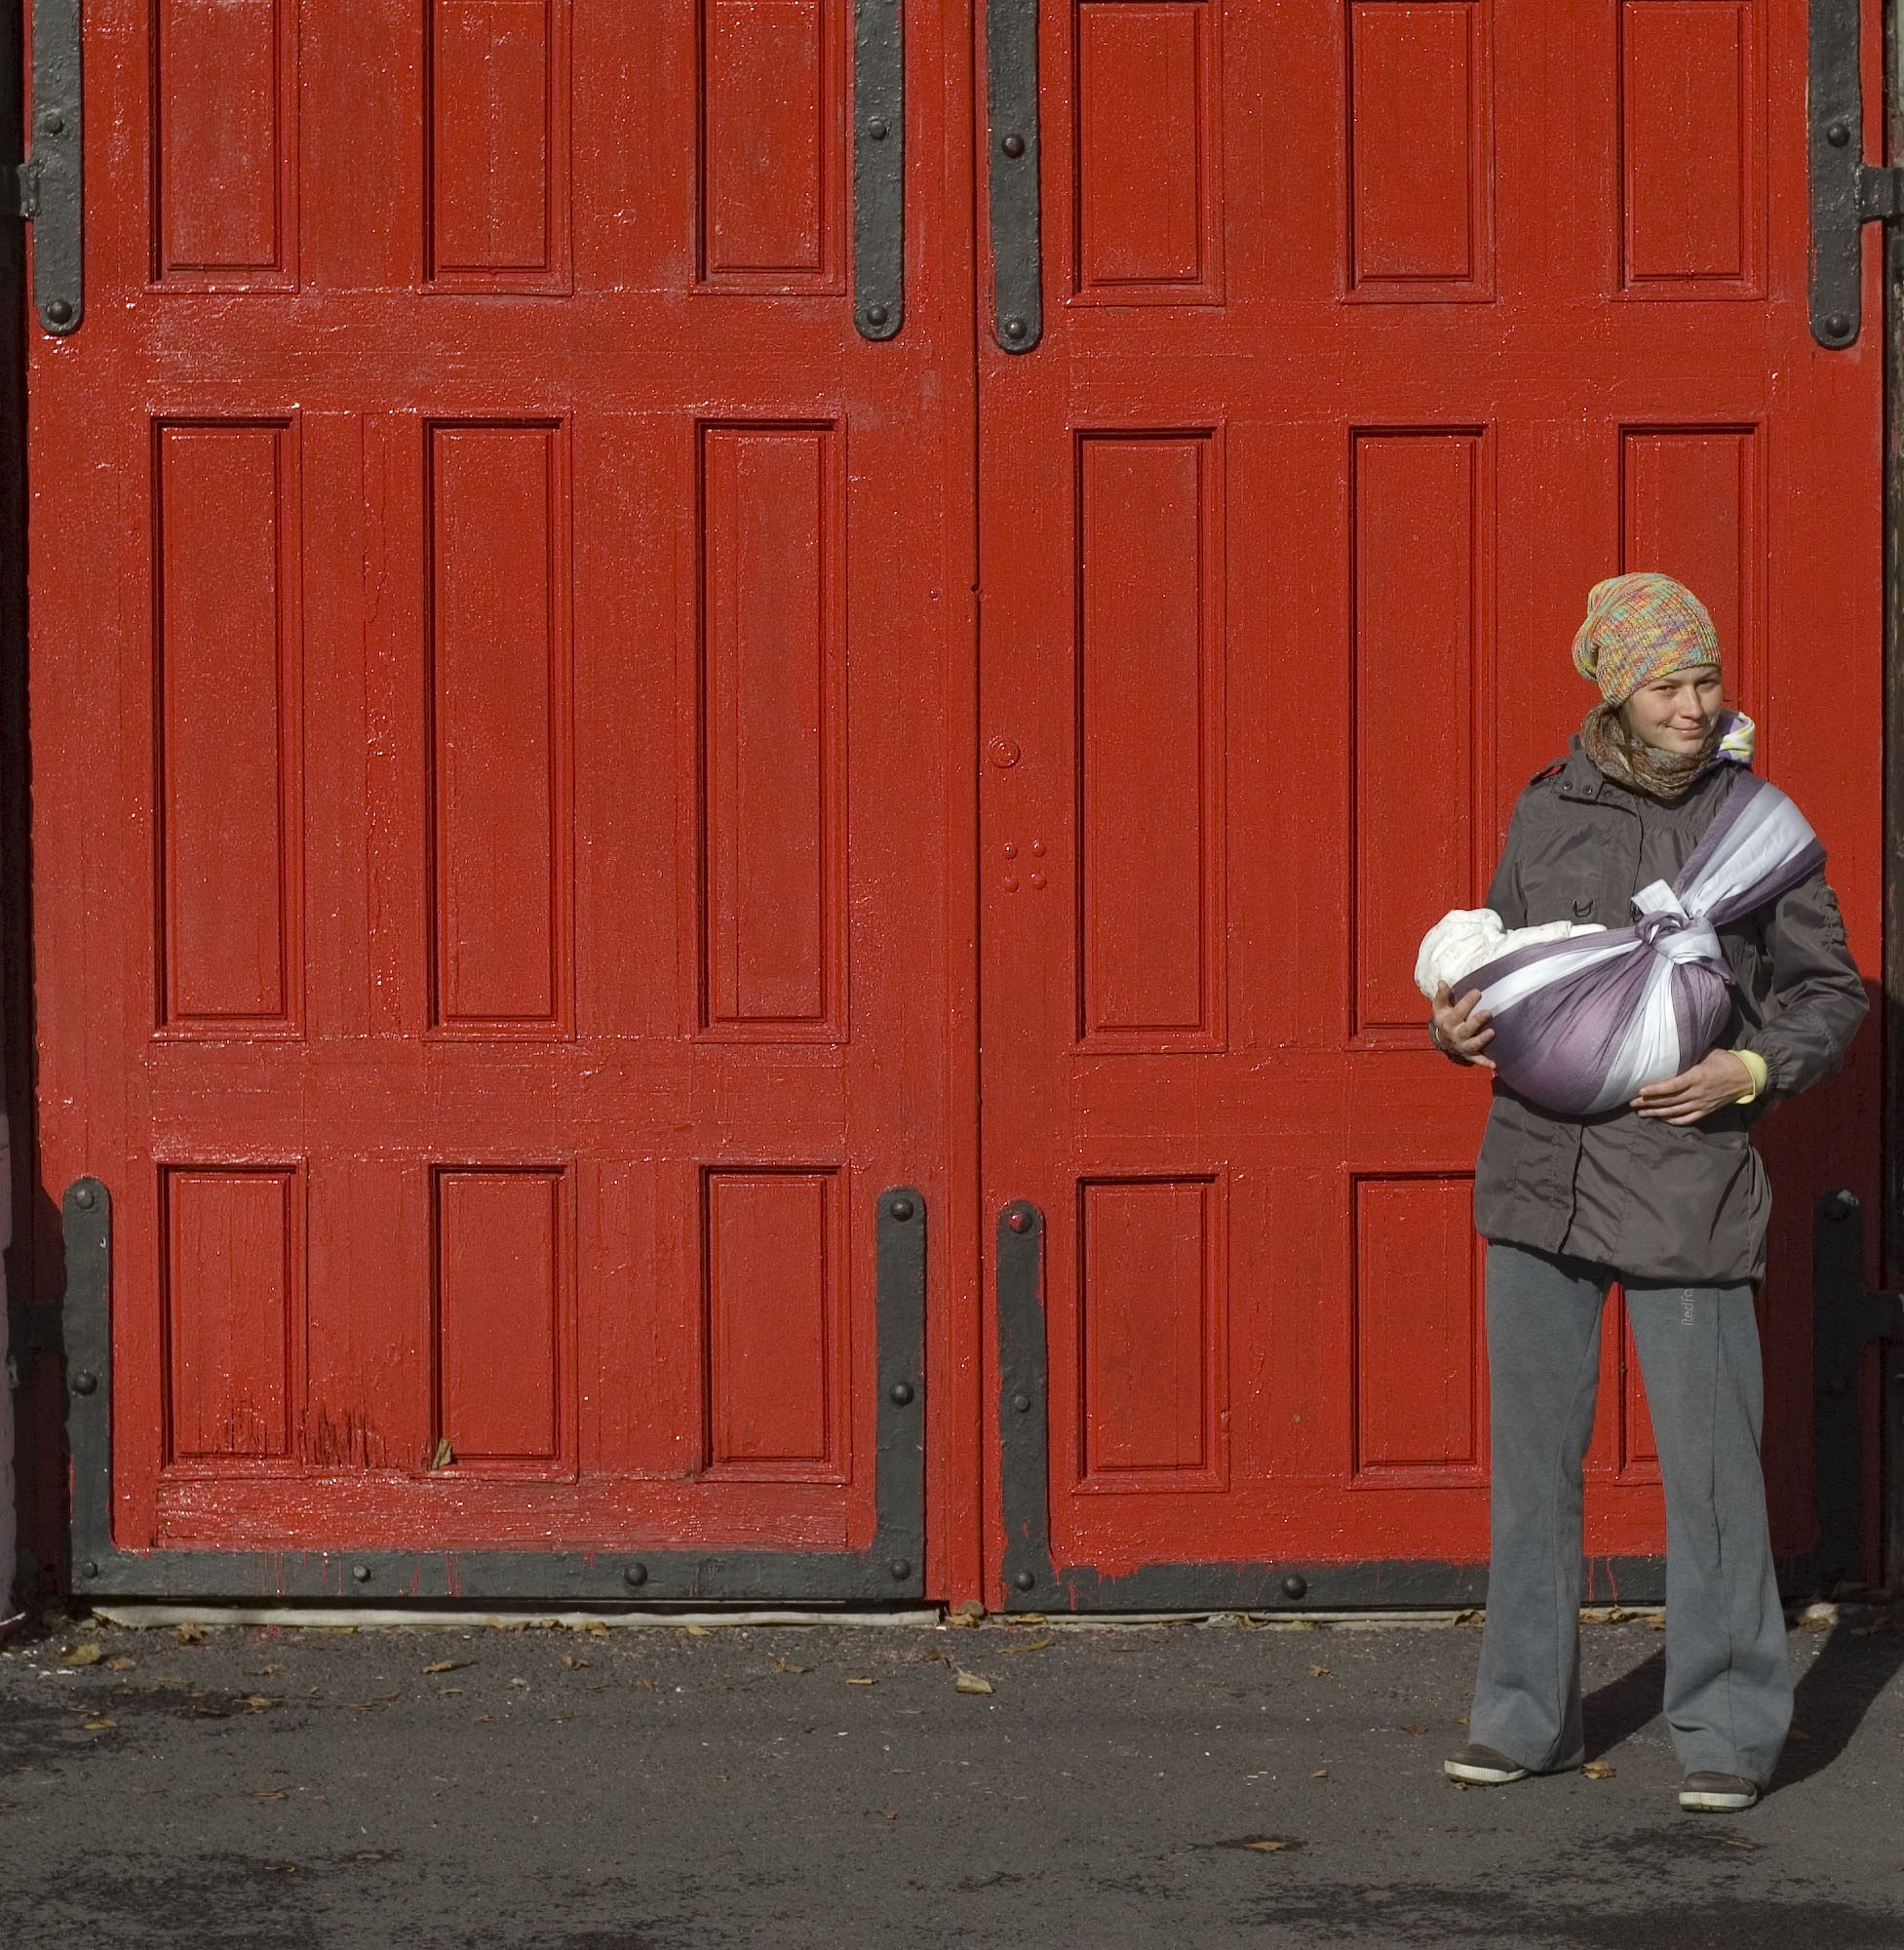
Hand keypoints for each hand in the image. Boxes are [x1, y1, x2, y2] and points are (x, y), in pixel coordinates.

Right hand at [1431, 982, 1494, 1068]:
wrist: (1443, 1040)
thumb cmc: (1445, 1019)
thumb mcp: (1440, 1007)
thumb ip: (1442, 995)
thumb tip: (1442, 982)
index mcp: (1448, 1022)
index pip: (1457, 1011)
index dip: (1467, 1002)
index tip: (1478, 992)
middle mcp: (1455, 1035)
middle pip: (1466, 1029)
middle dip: (1476, 1021)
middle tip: (1488, 1012)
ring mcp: (1463, 1046)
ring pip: (1473, 1044)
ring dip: (1482, 1039)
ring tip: (1492, 1032)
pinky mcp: (1470, 1055)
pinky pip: (1478, 1060)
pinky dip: (1485, 1063)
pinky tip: (1495, 1064)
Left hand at [1631, 1050, 1751, 1124]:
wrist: (1746, 1076)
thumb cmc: (1724, 1060)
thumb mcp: (1707, 1052)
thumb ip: (1688, 1053)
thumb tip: (1669, 1047)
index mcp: (1697, 1076)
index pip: (1671, 1086)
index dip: (1655, 1090)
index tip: (1640, 1090)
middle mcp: (1698, 1092)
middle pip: (1669, 1100)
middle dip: (1649, 1102)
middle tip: (1632, 1103)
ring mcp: (1702, 1103)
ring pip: (1675, 1111)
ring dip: (1657, 1113)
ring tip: (1641, 1113)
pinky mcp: (1706, 1111)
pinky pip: (1688, 1119)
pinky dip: (1674, 1120)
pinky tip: (1662, 1119)